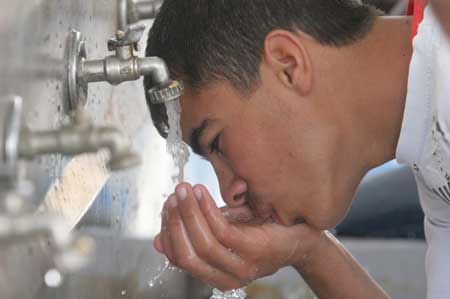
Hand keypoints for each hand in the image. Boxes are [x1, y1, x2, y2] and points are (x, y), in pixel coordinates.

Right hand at [153, 183, 322, 290]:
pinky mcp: (254, 250)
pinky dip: (206, 209)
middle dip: (174, 221)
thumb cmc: (257, 230)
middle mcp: (226, 277)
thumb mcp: (221, 232)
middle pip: (186, 254)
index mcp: (215, 275)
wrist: (299, 232)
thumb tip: (157, 241)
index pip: (178, 259)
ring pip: (203, 242)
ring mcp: (241, 266)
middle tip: (174, 194)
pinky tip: (201, 192)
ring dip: (189, 212)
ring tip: (185, 189)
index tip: (167, 205)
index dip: (167, 232)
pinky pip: (221, 230)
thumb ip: (194, 236)